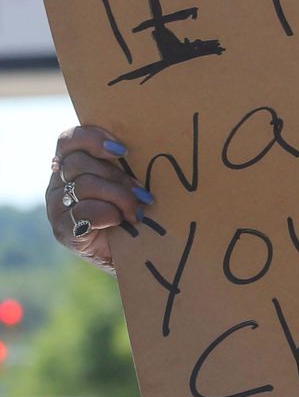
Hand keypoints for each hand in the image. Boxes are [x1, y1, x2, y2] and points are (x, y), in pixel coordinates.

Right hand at [46, 125, 150, 274]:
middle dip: (117, 176)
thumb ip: (124, 166)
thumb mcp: (129, 185)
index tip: (122, 150)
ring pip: (85, 185)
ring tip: (137, 212)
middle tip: (142, 193)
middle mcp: (58, 185)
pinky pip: (85, 212)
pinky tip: (121, 222)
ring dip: (119, 197)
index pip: (69, 141)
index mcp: (71, 167)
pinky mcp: (63, 231)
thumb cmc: (135, 215)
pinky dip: (109, 215)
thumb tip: (144, 146)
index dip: (93, 138)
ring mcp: (57, 208)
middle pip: (80, 163)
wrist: (135, 257)